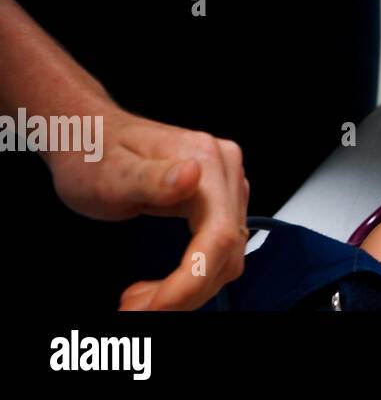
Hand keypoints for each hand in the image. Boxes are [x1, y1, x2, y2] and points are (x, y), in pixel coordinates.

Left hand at [46, 107, 250, 310]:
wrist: (89, 136)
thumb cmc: (93, 153)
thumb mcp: (110, 173)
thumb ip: (151, 178)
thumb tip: (192, 175)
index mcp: (206, 160)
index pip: (218, 236)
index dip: (190, 281)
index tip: (153, 306)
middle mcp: (225, 170)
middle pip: (227, 251)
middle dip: (185, 291)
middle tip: (136, 308)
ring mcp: (225, 185)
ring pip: (227, 256)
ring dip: (188, 288)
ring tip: (142, 298)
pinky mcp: (218, 200)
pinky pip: (218, 249)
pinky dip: (192, 276)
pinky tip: (162, 284)